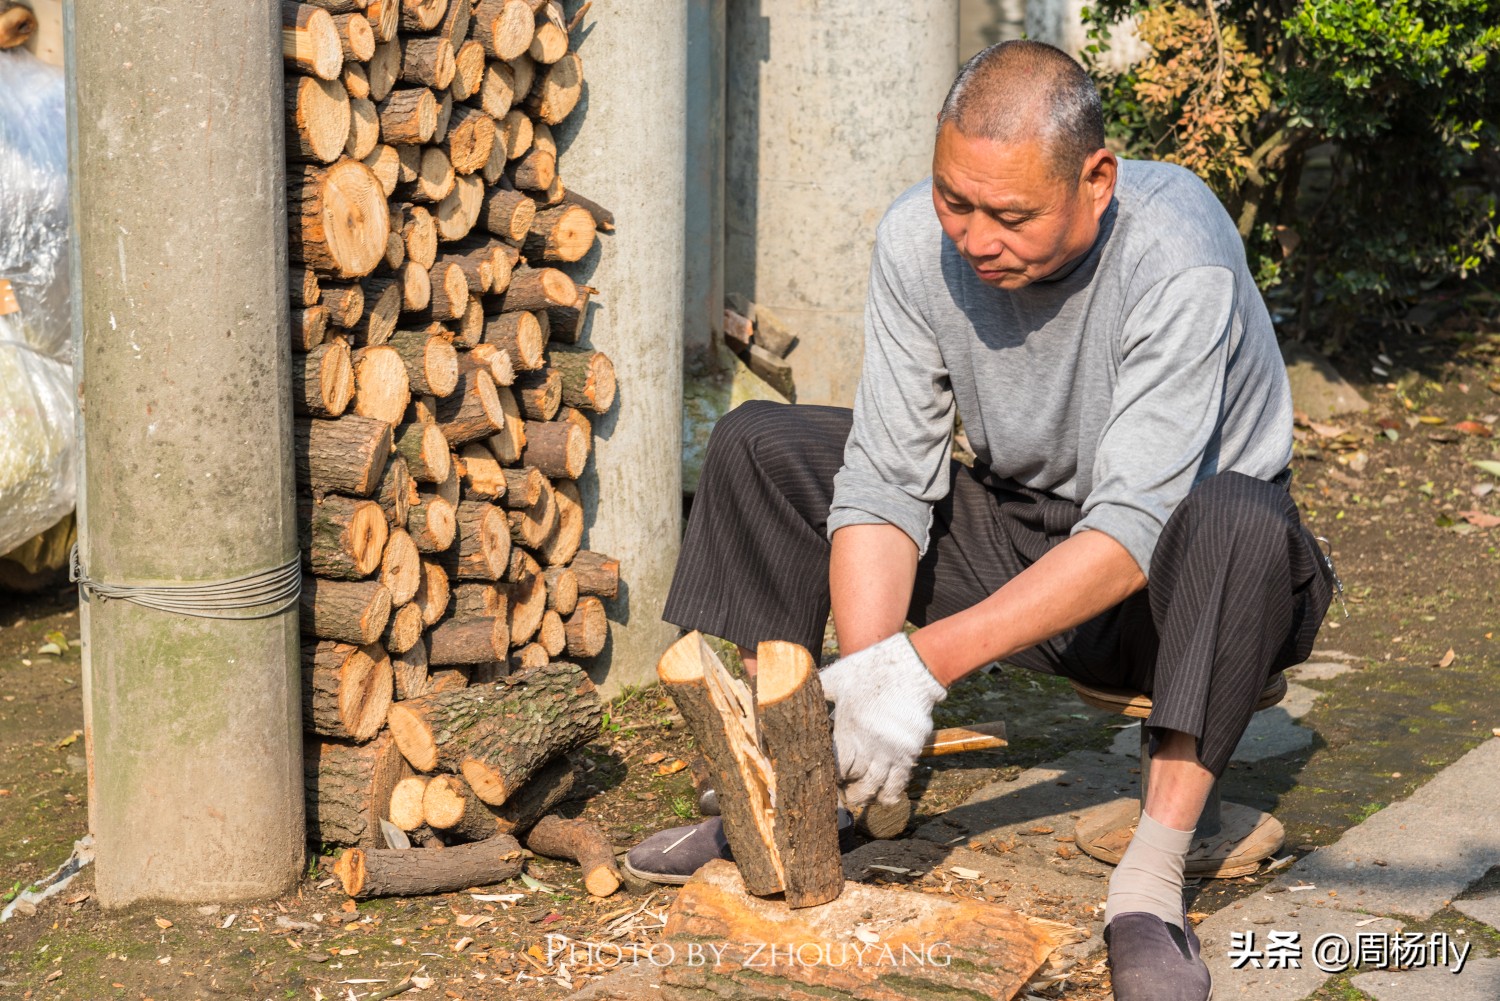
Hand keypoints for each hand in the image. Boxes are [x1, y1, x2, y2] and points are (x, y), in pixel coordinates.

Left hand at [819, 632, 946, 809]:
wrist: (912, 667)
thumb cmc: (871, 669)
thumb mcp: (838, 677)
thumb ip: (819, 691)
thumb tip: (792, 690)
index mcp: (847, 728)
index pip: (834, 766)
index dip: (828, 776)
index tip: (823, 777)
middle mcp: (869, 745)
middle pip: (853, 781)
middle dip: (844, 788)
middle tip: (838, 790)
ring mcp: (891, 751)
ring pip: (874, 788)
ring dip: (863, 796)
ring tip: (856, 797)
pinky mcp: (910, 752)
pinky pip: (899, 783)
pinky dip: (889, 794)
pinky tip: (882, 798)